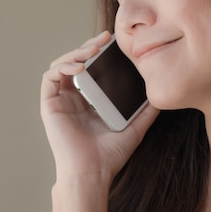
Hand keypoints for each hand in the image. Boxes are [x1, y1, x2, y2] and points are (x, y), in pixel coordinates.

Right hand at [40, 31, 158, 185]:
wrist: (92, 172)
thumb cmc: (109, 155)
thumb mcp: (135, 127)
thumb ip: (146, 110)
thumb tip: (160, 93)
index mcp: (88, 101)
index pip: (91, 68)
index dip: (98, 52)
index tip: (113, 42)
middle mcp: (72, 98)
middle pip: (76, 62)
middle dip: (88, 46)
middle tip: (104, 39)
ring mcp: (59, 101)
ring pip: (61, 65)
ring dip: (75, 52)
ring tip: (93, 50)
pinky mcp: (49, 105)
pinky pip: (50, 77)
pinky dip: (63, 66)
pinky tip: (80, 66)